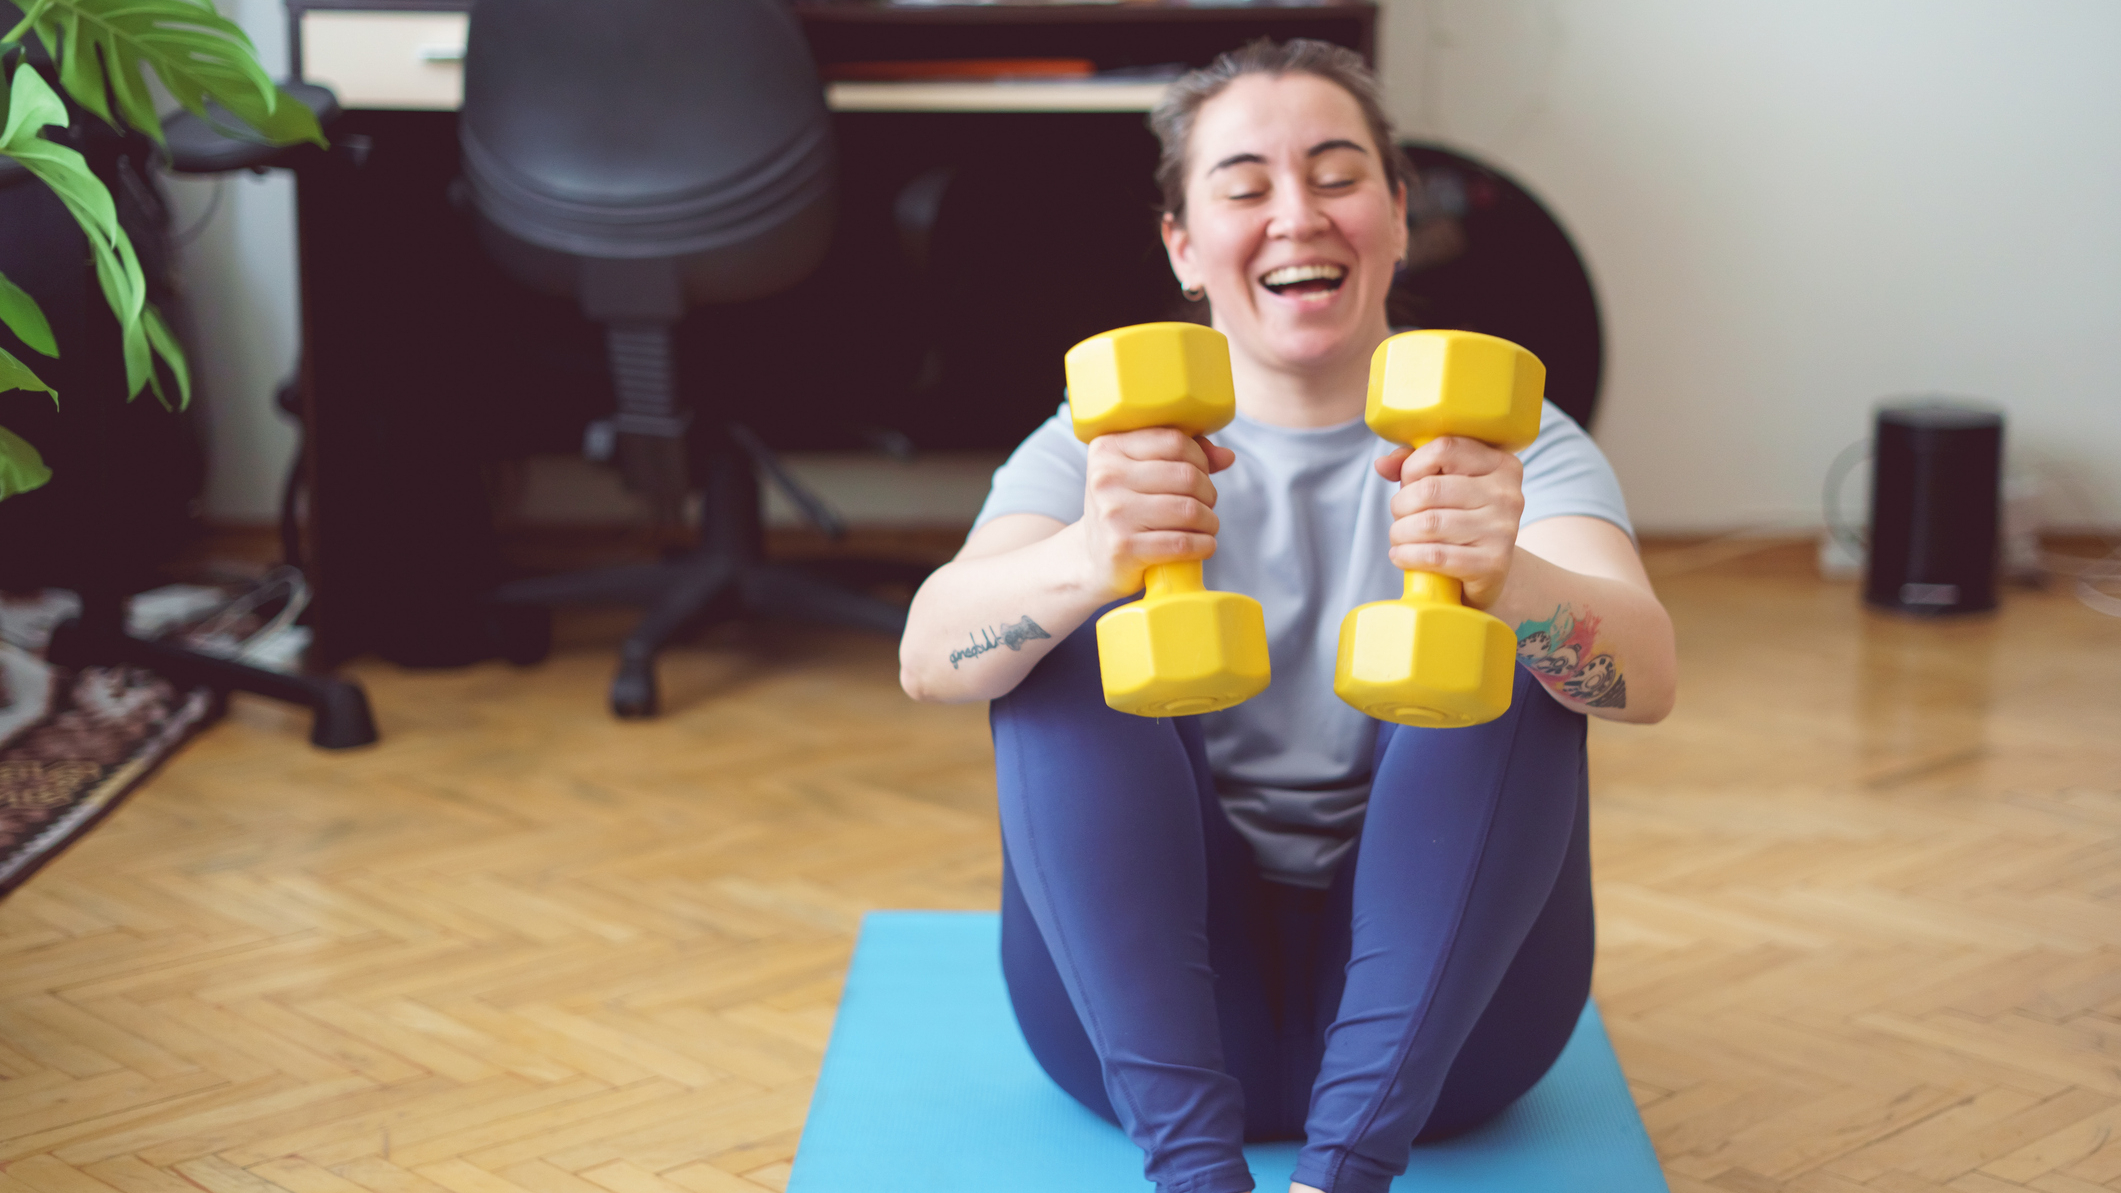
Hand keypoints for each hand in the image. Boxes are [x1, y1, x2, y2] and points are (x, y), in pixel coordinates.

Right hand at [1080, 428, 1235, 598]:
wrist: (1094, 559)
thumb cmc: (1126, 509)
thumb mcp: (1142, 474)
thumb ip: (1184, 456)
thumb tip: (1227, 456)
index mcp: (1108, 448)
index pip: (1174, 440)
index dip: (1200, 458)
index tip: (1201, 474)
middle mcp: (1105, 477)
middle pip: (1186, 475)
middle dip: (1209, 493)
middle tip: (1205, 505)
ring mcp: (1112, 513)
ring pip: (1189, 509)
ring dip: (1209, 521)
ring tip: (1207, 526)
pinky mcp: (1122, 547)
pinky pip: (1181, 543)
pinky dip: (1203, 545)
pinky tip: (1204, 545)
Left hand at [1372, 436, 1524, 608]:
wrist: (1489, 573)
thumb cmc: (1460, 521)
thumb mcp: (1442, 486)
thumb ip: (1413, 466)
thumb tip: (1382, 464)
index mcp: (1500, 464)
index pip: (1444, 449)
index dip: (1412, 467)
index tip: (1408, 484)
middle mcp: (1507, 493)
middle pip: (1430, 489)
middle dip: (1401, 505)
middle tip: (1400, 518)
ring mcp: (1503, 529)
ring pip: (1429, 523)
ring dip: (1400, 533)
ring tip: (1399, 538)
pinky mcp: (1493, 563)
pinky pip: (1435, 555)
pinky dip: (1407, 556)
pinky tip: (1401, 556)